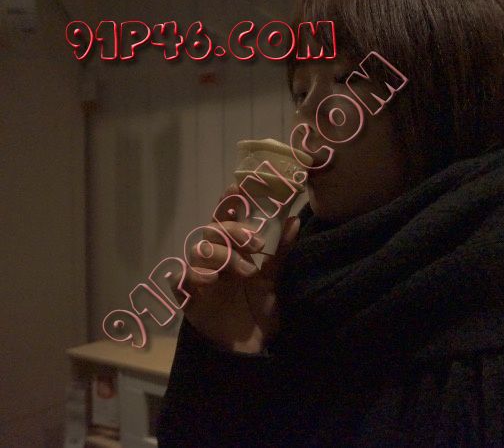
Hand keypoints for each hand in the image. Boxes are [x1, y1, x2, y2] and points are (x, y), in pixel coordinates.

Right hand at [171, 183, 300, 353]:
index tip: (238, 186)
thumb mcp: (274, 278)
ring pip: (197, 250)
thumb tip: (295, 219)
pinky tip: (210, 279)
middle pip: (211, 231)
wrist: (252, 346)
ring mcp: (199, 277)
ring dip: (223, 255)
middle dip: (233, 232)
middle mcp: (213, 259)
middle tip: (258, 243)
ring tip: (246, 271)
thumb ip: (282, 250)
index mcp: (231, 250)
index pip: (226, 220)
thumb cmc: (259, 308)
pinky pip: (180, 279)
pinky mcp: (188, 298)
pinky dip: (192, 274)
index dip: (228, 203)